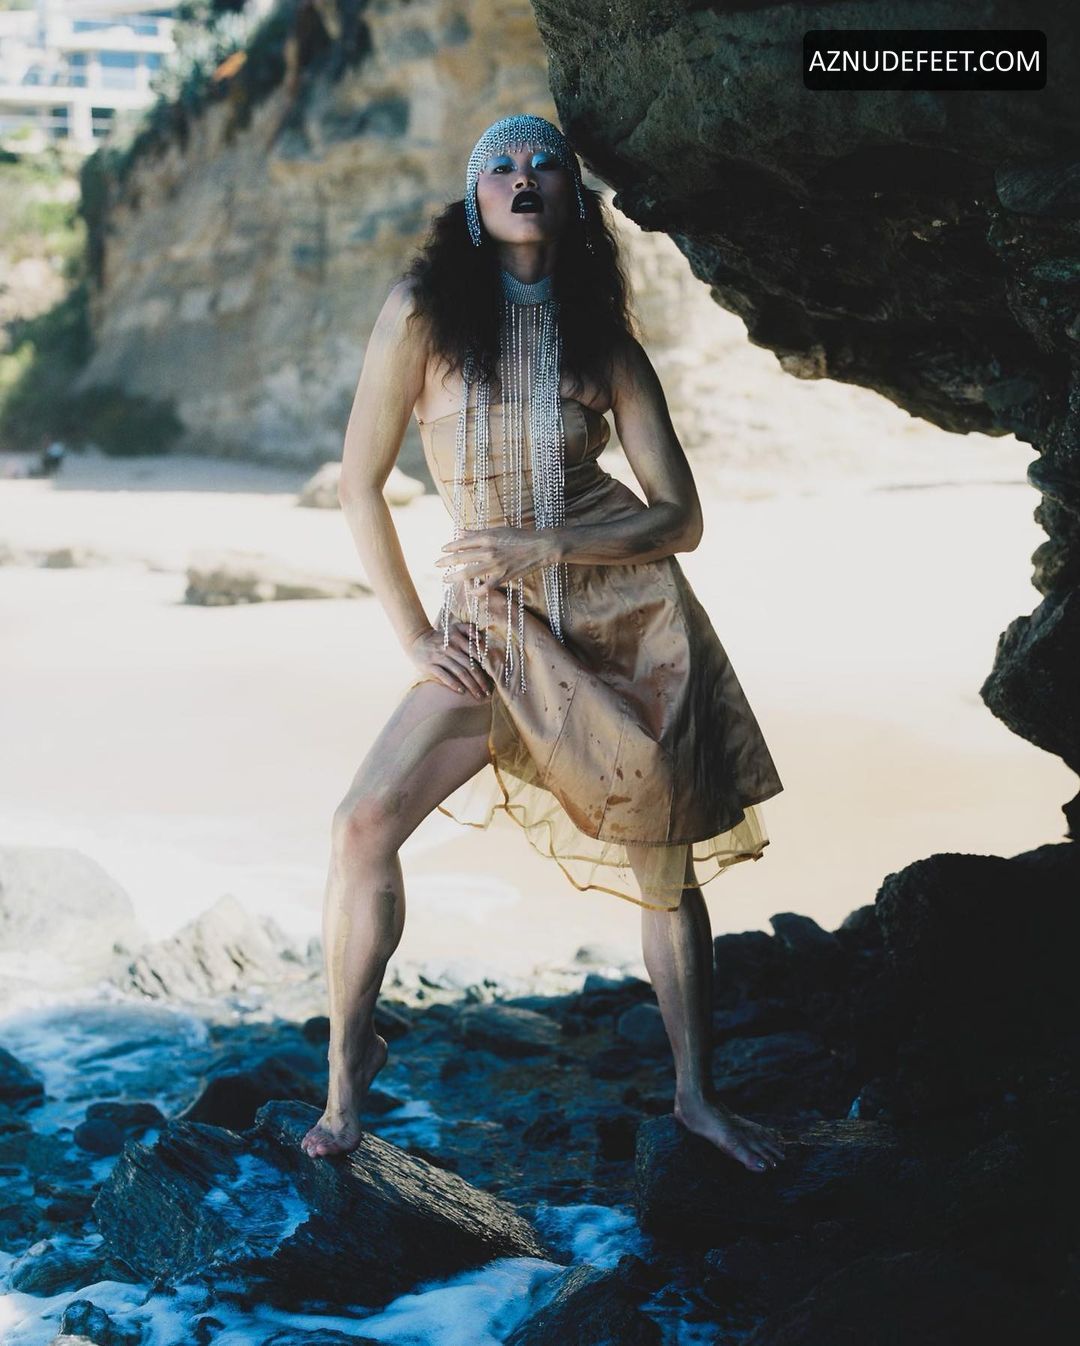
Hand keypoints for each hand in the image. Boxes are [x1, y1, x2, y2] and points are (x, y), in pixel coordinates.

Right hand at [407, 622, 492, 699]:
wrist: (417, 640)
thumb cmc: (442, 637)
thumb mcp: (455, 628)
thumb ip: (469, 629)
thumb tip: (481, 639)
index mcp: (458, 638)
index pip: (476, 654)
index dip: (486, 666)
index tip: (494, 678)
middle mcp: (450, 647)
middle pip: (470, 666)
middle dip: (481, 680)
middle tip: (488, 692)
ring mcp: (440, 657)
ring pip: (459, 672)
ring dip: (471, 685)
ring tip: (478, 695)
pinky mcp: (430, 665)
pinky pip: (444, 676)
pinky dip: (453, 684)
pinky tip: (462, 691)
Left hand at [434, 526, 560, 592]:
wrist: (539, 547)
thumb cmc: (519, 537)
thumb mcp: (497, 530)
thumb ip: (477, 532)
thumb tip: (460, 531)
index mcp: (487, 537)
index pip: (463, 542)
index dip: (451, 546)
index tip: (442, 549)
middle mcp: (489, 551)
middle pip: (462, 557)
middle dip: (447, 562)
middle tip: (436, 564)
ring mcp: (495, 565)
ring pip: (469, 573)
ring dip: (455, 577)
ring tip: (445, 579)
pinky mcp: (503, 576)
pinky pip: (486, 586)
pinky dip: (477, 590)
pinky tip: (470, 592)